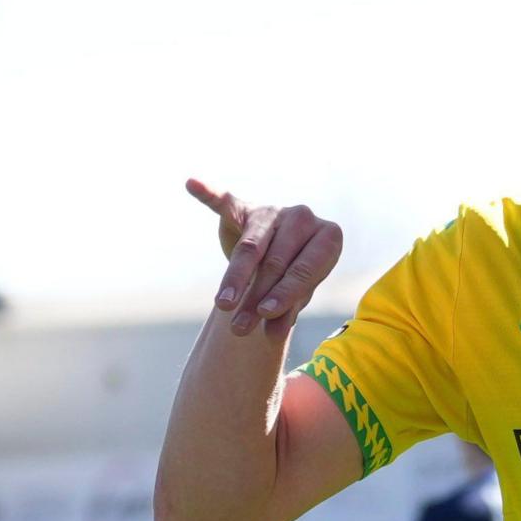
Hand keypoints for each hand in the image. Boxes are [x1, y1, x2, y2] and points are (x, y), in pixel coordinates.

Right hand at [184, 179, 345, 337]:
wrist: (281, 252)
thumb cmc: (295, 276)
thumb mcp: (296, 294)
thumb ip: (286, 312)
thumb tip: (273, 336)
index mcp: (328, 237)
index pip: (304, 269)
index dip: (285, 293)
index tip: (265, 314)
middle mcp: (303, 218)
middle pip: (275, 261)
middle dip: (256, 296)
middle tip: (241, 327)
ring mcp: (272, 211)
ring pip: (251, 246)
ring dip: (235, 278)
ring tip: (223, 305)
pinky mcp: (244, 207)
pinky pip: (224, 201)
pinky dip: (208, 193)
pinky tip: (192, 183)